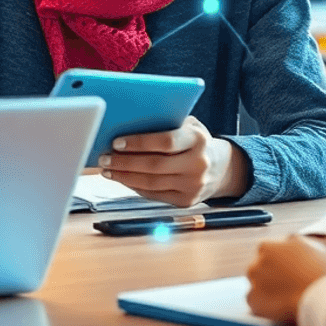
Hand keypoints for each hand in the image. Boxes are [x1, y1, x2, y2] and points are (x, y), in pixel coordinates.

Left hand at [98, 116, 248, 206]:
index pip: (165, 142)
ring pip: (151, 183)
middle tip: (105, 158)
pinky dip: (134, 186)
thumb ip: (165, 124)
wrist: (220, 168)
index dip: (139, 143)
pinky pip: (154, 195)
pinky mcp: (186, 202)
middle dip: (125, 162)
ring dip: (124, 177)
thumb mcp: (187, 125)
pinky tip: (122, 179)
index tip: (116, 142)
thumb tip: (126, 124)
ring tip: (108, 169)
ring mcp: (193, 186)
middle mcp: (198, 164)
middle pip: (154, 165)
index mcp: (198, 139)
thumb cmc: (194, 140)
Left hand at [246, 235, 325, 322]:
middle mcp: (267, 252)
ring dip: (269, 292)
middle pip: (269, 266)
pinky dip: (265, 309)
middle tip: (295, 293)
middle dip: (278, 278)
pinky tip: (280, 314)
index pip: (286, 254)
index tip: (303, 280)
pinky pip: (255, 303)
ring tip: (288, 304)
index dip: (295, 269)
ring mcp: (256, 274)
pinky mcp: (252, 296)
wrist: (323, 298)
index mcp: (289, 241)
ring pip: (259, 283)